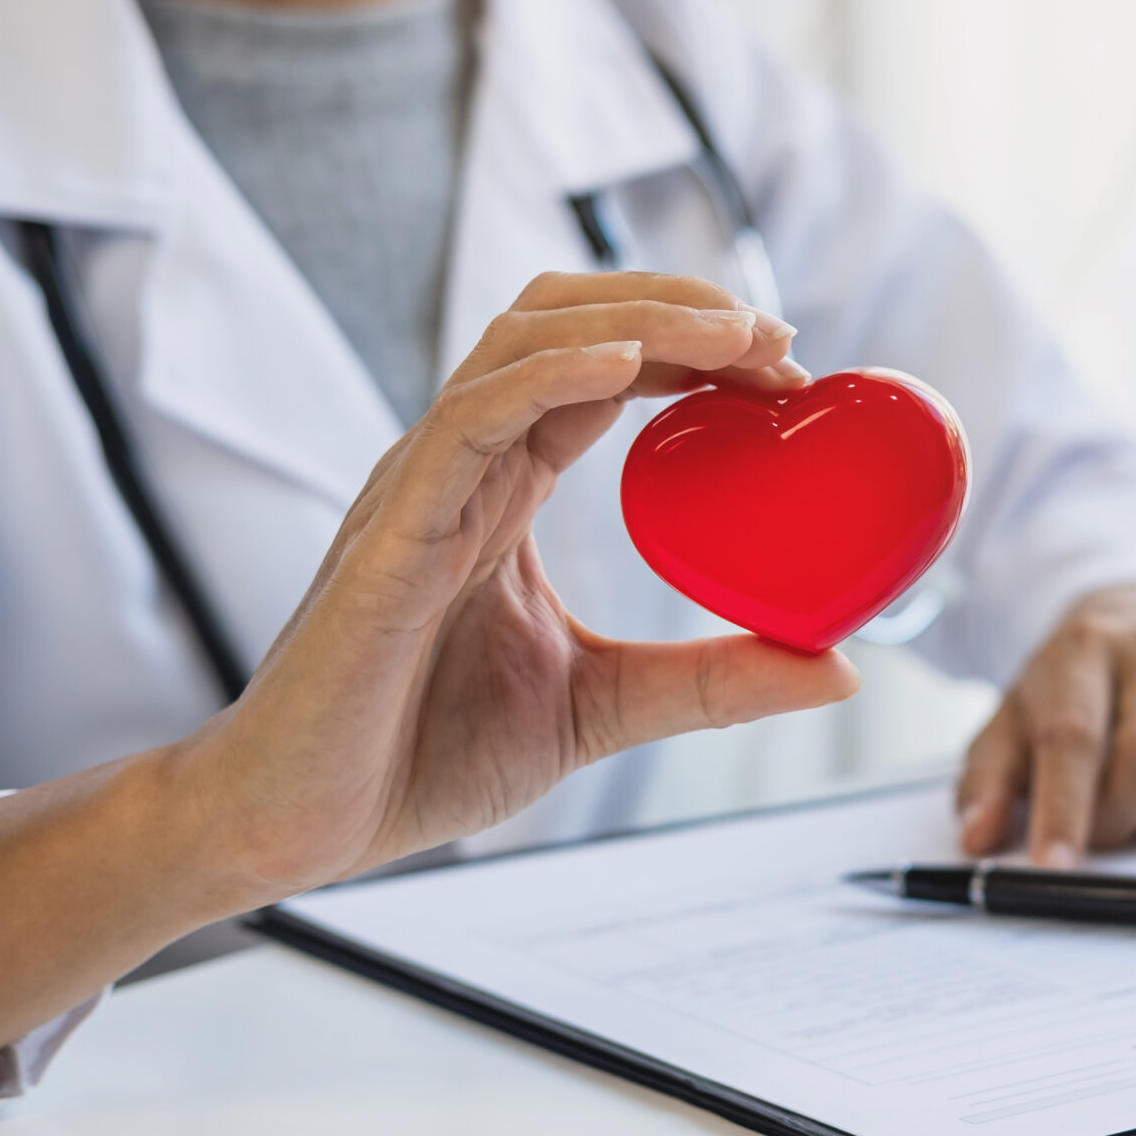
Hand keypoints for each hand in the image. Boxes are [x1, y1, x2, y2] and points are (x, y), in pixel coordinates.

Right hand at [0, 271, 861, 1107]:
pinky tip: (625, 368)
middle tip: (778, 337)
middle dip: (675, 306)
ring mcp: (419, 487)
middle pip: (563, 322)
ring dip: (635, 321)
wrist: (297, 829)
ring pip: (520, 344)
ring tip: (732, 332)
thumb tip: (837, 666)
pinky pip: (468, 419)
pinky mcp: (390, 531)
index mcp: (503, 490)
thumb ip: (711, 682)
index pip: (602, 368)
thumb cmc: (420, 756)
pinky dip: (551, 377)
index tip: (790, 364)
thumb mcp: (603, 708)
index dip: (694, 346)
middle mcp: (460, 466)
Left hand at [953, 585, 1135, 865]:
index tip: (1052, 865)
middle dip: (1118, 820)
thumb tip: (979, 837)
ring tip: (1134, 802)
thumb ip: (987, 780)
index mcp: (1086, 647)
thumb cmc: (1070, 688)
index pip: (1076, 734)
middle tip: (1094, 832)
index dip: (1064, 808)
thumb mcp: (1012, 720)